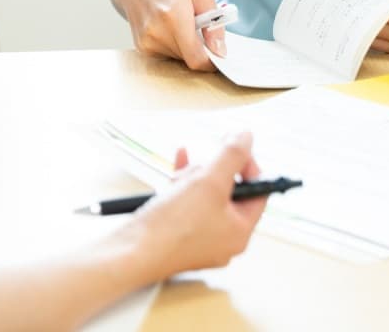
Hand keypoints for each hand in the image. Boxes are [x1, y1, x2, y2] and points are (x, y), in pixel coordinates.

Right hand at [114, 0, 224, 70]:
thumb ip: (214, 24)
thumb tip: (220, 51)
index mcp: (174, 17)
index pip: (195, 58)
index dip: (211, 62)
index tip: (218, 55)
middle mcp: (157, 33)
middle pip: (189, 58)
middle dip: (199, 47)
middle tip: (198, 26)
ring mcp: (147, 42)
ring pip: (179, 58)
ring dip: (186, 46)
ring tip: (181, 23)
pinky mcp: (141, 47)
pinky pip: (167, 55)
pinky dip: (174, 45)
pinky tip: (169, 27)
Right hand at [132, 132, 267, 276]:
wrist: (131, 252)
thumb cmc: (173, 226)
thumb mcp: (210, 181)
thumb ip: (232, 155)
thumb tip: (247, 137)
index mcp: (239, 232)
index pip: (257, 192)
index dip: (248, 166)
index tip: (235, 148)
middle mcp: (223, 239)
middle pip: (230, 192)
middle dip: (213, 171)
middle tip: (201, 165)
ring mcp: (199, 239)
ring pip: (206, 195)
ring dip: (195, 176)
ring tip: (182, 171)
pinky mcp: (177, 236)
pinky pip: (187, 203)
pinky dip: (183, 183)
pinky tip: (177, 162)